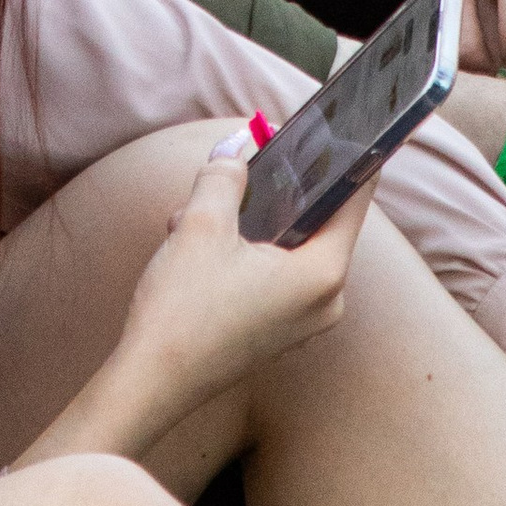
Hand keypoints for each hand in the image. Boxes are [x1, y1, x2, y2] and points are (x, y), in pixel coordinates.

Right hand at [108, 131, 376, 434]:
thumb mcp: (201, 223)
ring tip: (199, 211)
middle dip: (274, 188)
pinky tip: (198, 239)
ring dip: (247, 219)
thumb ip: (226, 174)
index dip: (349, 155)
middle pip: (315, 219)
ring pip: (287, 243)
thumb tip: (237, 149)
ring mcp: (303, 320)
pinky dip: (244, 248)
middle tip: (247, 158)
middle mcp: (325, 301)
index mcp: (322, 274)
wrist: (151, 383)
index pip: (354, 198)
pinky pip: (274, 270)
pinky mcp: (279, 329)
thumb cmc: (182, 309)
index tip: (348, 122)